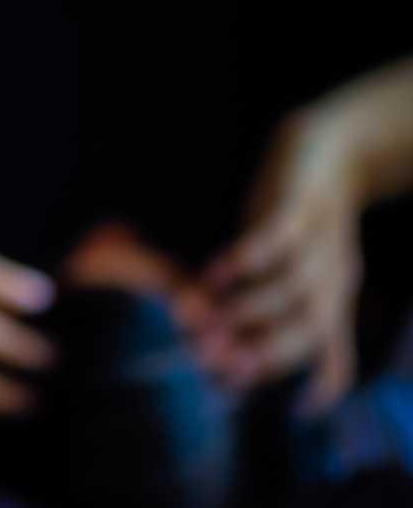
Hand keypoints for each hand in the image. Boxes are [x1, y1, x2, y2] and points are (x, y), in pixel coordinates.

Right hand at [199, 111, 361, 414]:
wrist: (329, 145)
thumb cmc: (298, 216)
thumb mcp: (289, 265)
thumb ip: (264, 306)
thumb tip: (213, 344)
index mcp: (334, 294)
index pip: (324, 348)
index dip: (294, 375)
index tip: (247, 393)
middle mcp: (333, 273)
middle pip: (308, 325)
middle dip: (261, 349)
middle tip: (212, 360)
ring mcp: (317, 236)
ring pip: (291, 286)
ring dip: (247, 309)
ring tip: (204, 321)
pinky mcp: (296, 201)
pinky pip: (275, 235)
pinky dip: (246, 258)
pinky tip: (213, 273)